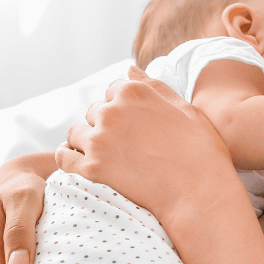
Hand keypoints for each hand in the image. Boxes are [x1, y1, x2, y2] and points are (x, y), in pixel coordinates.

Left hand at [57, 66, 242, 227]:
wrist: (199, 193)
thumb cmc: (200, 150)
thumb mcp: (184, 108)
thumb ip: (153, 86)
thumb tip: (128, 70)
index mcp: (134, 92)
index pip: (112, 90)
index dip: (122, 107)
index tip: (133, 125)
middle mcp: (112, 111)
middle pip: (94, 111)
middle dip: (104, 125)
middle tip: (125, 146)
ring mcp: (100, 139)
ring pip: (76, 133)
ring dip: (86, 142)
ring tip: (107, 157)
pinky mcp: (92, 168)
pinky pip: (64, 158)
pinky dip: (68, 160)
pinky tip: (82, 166)